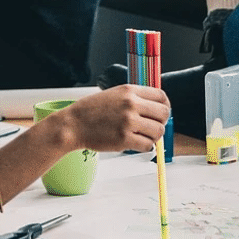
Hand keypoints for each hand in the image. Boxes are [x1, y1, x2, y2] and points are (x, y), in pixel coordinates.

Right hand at [54, 84, 171, 153]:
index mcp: (129, 91)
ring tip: (142, 136)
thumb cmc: (91, 111)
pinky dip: (145, 146)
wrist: (73, 124)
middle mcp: (131, 104)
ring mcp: (128, 122)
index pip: (161, 96)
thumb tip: (155, 108)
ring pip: (158, 131)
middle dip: (161, 122)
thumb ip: (134, 98)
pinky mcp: (124, 139)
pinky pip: (147, 145)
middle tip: (152, 127)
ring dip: (153, 136)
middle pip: (164, 114)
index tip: (160, 113)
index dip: (165, 106)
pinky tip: (136, 143)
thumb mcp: (114, 94)